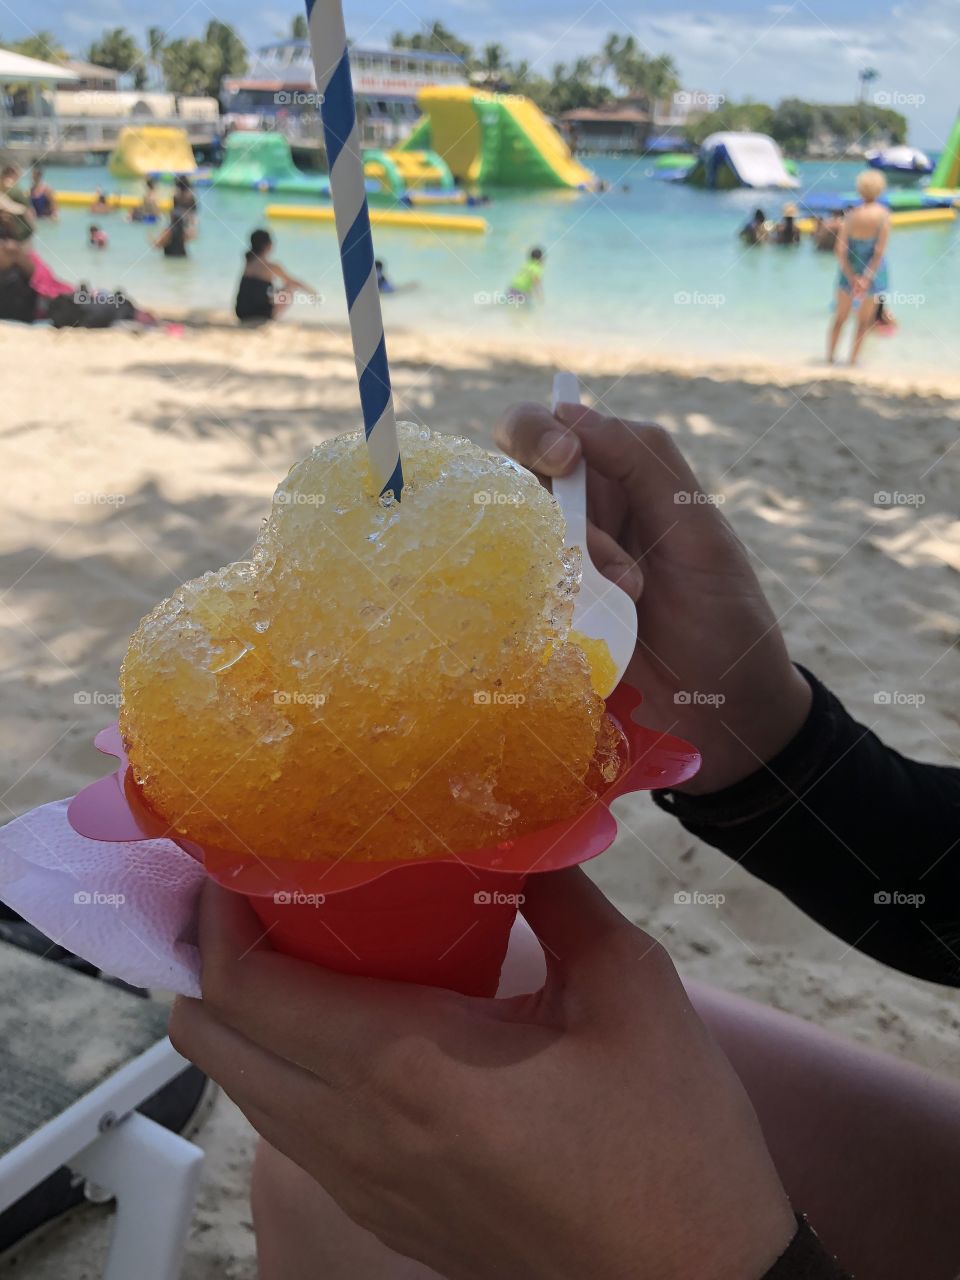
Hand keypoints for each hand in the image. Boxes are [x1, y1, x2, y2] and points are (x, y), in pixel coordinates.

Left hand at [171, 875, 794, 1279]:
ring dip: (240, 1015)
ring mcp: (363, 1185)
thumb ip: (560, 895)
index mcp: (408, 1067)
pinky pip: (289, 1129)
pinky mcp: (383, 1214)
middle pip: (213, 1041)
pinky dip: (279, 1066)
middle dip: (206, 959)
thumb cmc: (671, 1142)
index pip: (249, 988)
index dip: (214, 915)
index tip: (231, 854)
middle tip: (251, 891)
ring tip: (288, 942)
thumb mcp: (631, 990)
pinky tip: (339, 1023)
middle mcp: (358, 1133)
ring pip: (242, 1090)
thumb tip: (518, 829)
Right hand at [494, 403, 811, 793]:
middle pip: (512, 478)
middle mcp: (574, 525)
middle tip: (565, 507)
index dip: (540, 431)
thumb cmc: (725, 617)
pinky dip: (539, 604)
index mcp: (617, 485)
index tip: (564, 456)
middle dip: (532, 486)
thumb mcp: (701, 532)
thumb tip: (572, 413)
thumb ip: (645, 464)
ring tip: (629, 594)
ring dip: (568, 559)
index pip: (553, 431)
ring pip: (513, 539)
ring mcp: (552, 578)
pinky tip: (587, 626)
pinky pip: (508, 601)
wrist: (728, 716)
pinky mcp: (539, 629)